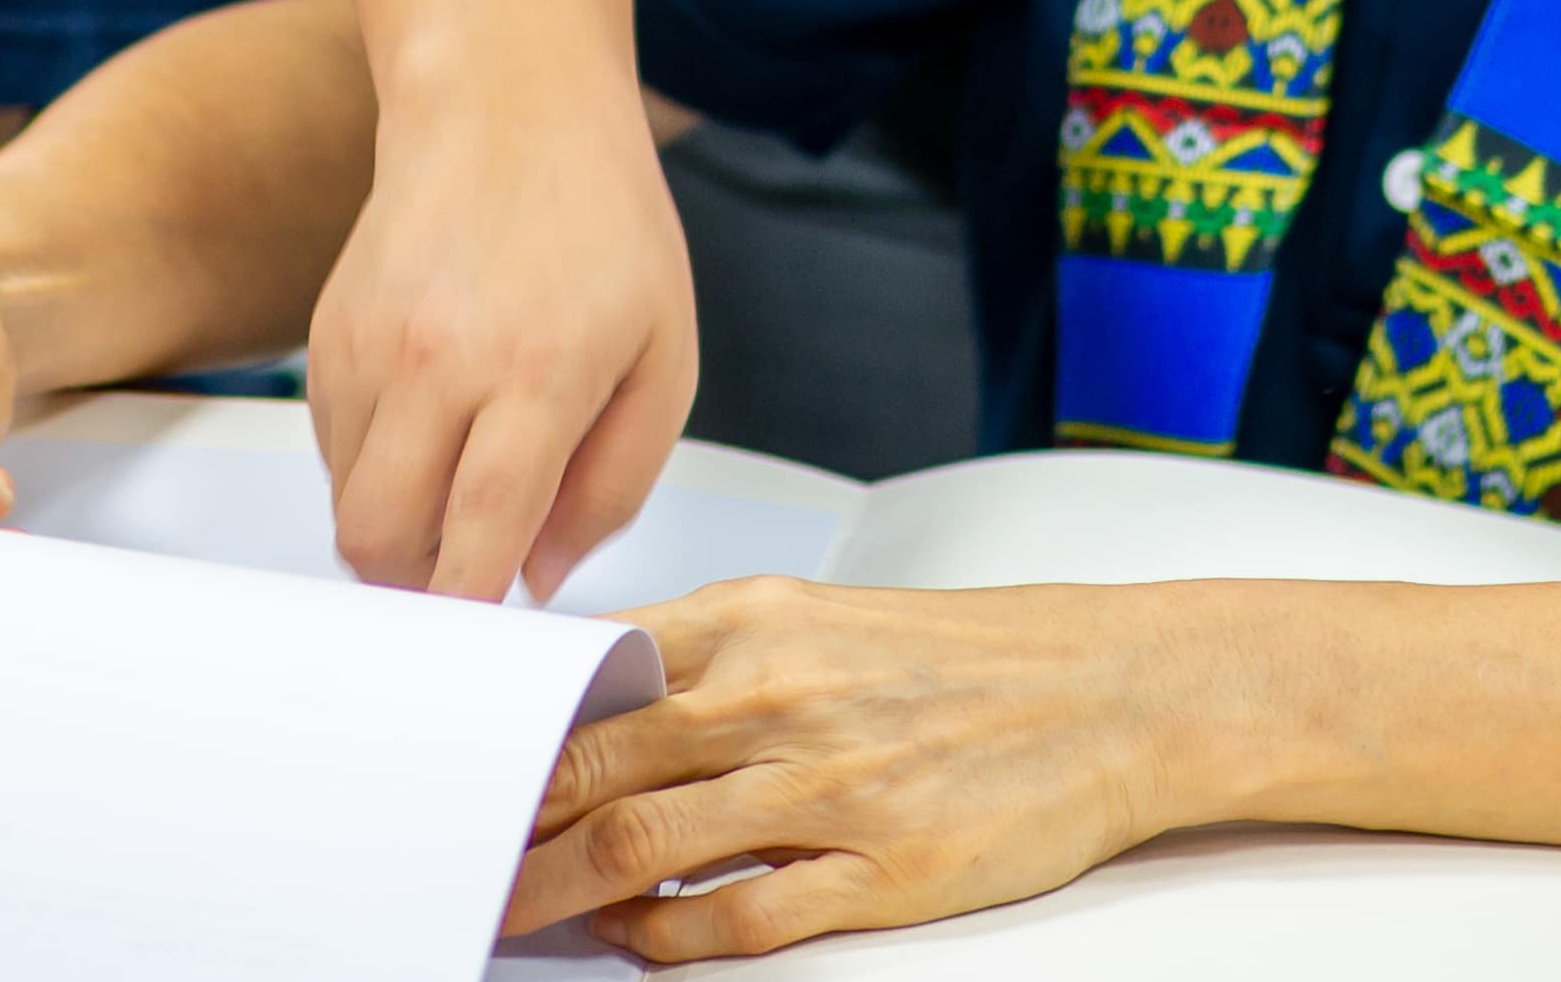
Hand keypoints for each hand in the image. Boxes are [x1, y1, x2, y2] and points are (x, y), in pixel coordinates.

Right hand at [311, 58, 695, 601]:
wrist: (504, 102)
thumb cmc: (597, 215)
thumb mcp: (664, 351)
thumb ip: (617, 479)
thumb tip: (545, 573)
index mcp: (537, 369)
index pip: (480, 534)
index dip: (476, 613)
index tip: (489, 656)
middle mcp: (438, 360)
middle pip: (383, 541)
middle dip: (423, 592)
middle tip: (470, 584)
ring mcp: (370, 346)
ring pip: (346, 504)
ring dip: (396, 532)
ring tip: (458, 496)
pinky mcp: (328, 334)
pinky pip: (330, 450)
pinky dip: (370, 471)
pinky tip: (428, 434)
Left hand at [506, 577, 1189, 959]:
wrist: (1107, 689)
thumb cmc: (960, 656)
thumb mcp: (816, 617)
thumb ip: (703, 651)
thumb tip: (590, 691)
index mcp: (756, 619)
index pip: (591, 667)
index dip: (511, 719)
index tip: (457, 753)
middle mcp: (779, 694)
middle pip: (597, 761)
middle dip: (509, 817)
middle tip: (453, 851)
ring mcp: (830, 787)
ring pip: (645, 843)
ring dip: (560, 889)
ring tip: (510, 910)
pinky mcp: (883, 870)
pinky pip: (741, 918)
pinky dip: (670, 939)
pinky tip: (637, 943)